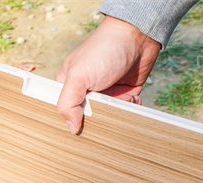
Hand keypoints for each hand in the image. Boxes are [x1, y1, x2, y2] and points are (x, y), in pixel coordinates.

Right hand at [56, 15, 161, 134]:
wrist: (137, 35)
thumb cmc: (103, 50)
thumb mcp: (78, 76)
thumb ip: (67, 103)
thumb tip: (71, 128)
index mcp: (69, 85)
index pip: (66, 111)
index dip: (74, 119)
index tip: (85, 119)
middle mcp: (87, 90)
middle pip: (90, 117)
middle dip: (101, 115)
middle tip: (107, 103)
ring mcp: (106, 92)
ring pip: (110, 115)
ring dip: (119, 110)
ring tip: (124, 97)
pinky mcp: (125, 92)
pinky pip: (126, 109)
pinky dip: (131, 107)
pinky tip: (133, 97)